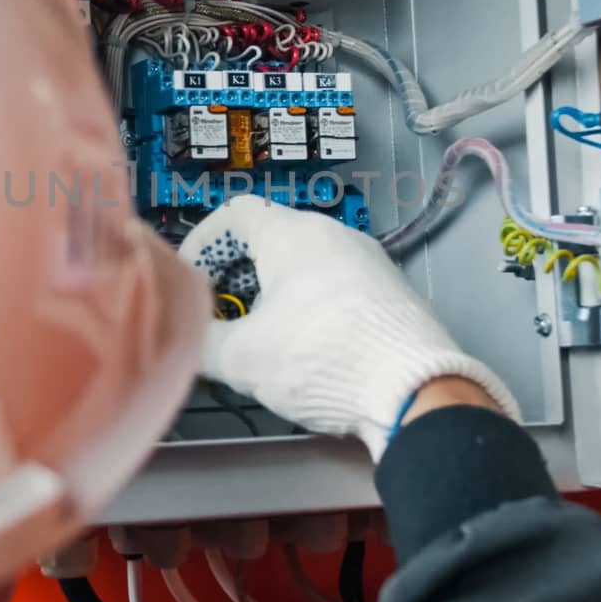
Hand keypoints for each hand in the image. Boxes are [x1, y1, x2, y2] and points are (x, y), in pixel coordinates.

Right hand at [179, 196, 519, 459]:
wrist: (413, 388)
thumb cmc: (319, 357)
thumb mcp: (242, 358)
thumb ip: (202, 344)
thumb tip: (190, 342)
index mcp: (292, 233)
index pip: (235, 213)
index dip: (202, 243)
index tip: (187, 279)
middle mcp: (334, 234)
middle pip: (271, 239)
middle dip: (235, 275)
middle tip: (217, 315)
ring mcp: (369, 261)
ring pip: (306, 265)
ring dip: (273, 294)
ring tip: (259, 338)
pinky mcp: (392, 293)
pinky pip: (337, 287)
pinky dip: (310, 307)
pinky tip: (307, 349)